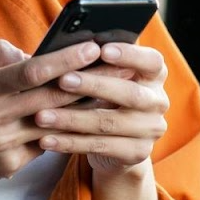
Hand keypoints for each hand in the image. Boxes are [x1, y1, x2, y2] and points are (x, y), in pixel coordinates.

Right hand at [0, 39, 100, 197]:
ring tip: (115, 92)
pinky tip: (88, 119)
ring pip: (55, 122)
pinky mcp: (10, 165)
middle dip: (89, 79)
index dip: (65, 59)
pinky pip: (45, 143)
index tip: (93, 47)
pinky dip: (66, 130)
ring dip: (86, 107)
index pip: (32, 71)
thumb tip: (28, 53)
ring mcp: (4, 144)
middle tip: (121, 66)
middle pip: (52, 96)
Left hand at [30, 42, 169, 174]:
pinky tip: (46, 139)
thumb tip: (66, 46)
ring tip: (41, 116)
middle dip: (94, 86)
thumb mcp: (106, 77)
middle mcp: (158, 102)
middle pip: (130, 94)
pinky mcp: (137, 153)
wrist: (117, 144)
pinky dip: (69, 143)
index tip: (102, 49)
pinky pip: (99, 147)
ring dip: (72, 119)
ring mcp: (150, 130)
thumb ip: (96, 62)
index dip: (130, 55)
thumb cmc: (104, 96)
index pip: (153, 61)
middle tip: (62, 80)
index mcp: (154, 75)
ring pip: (109, 123)